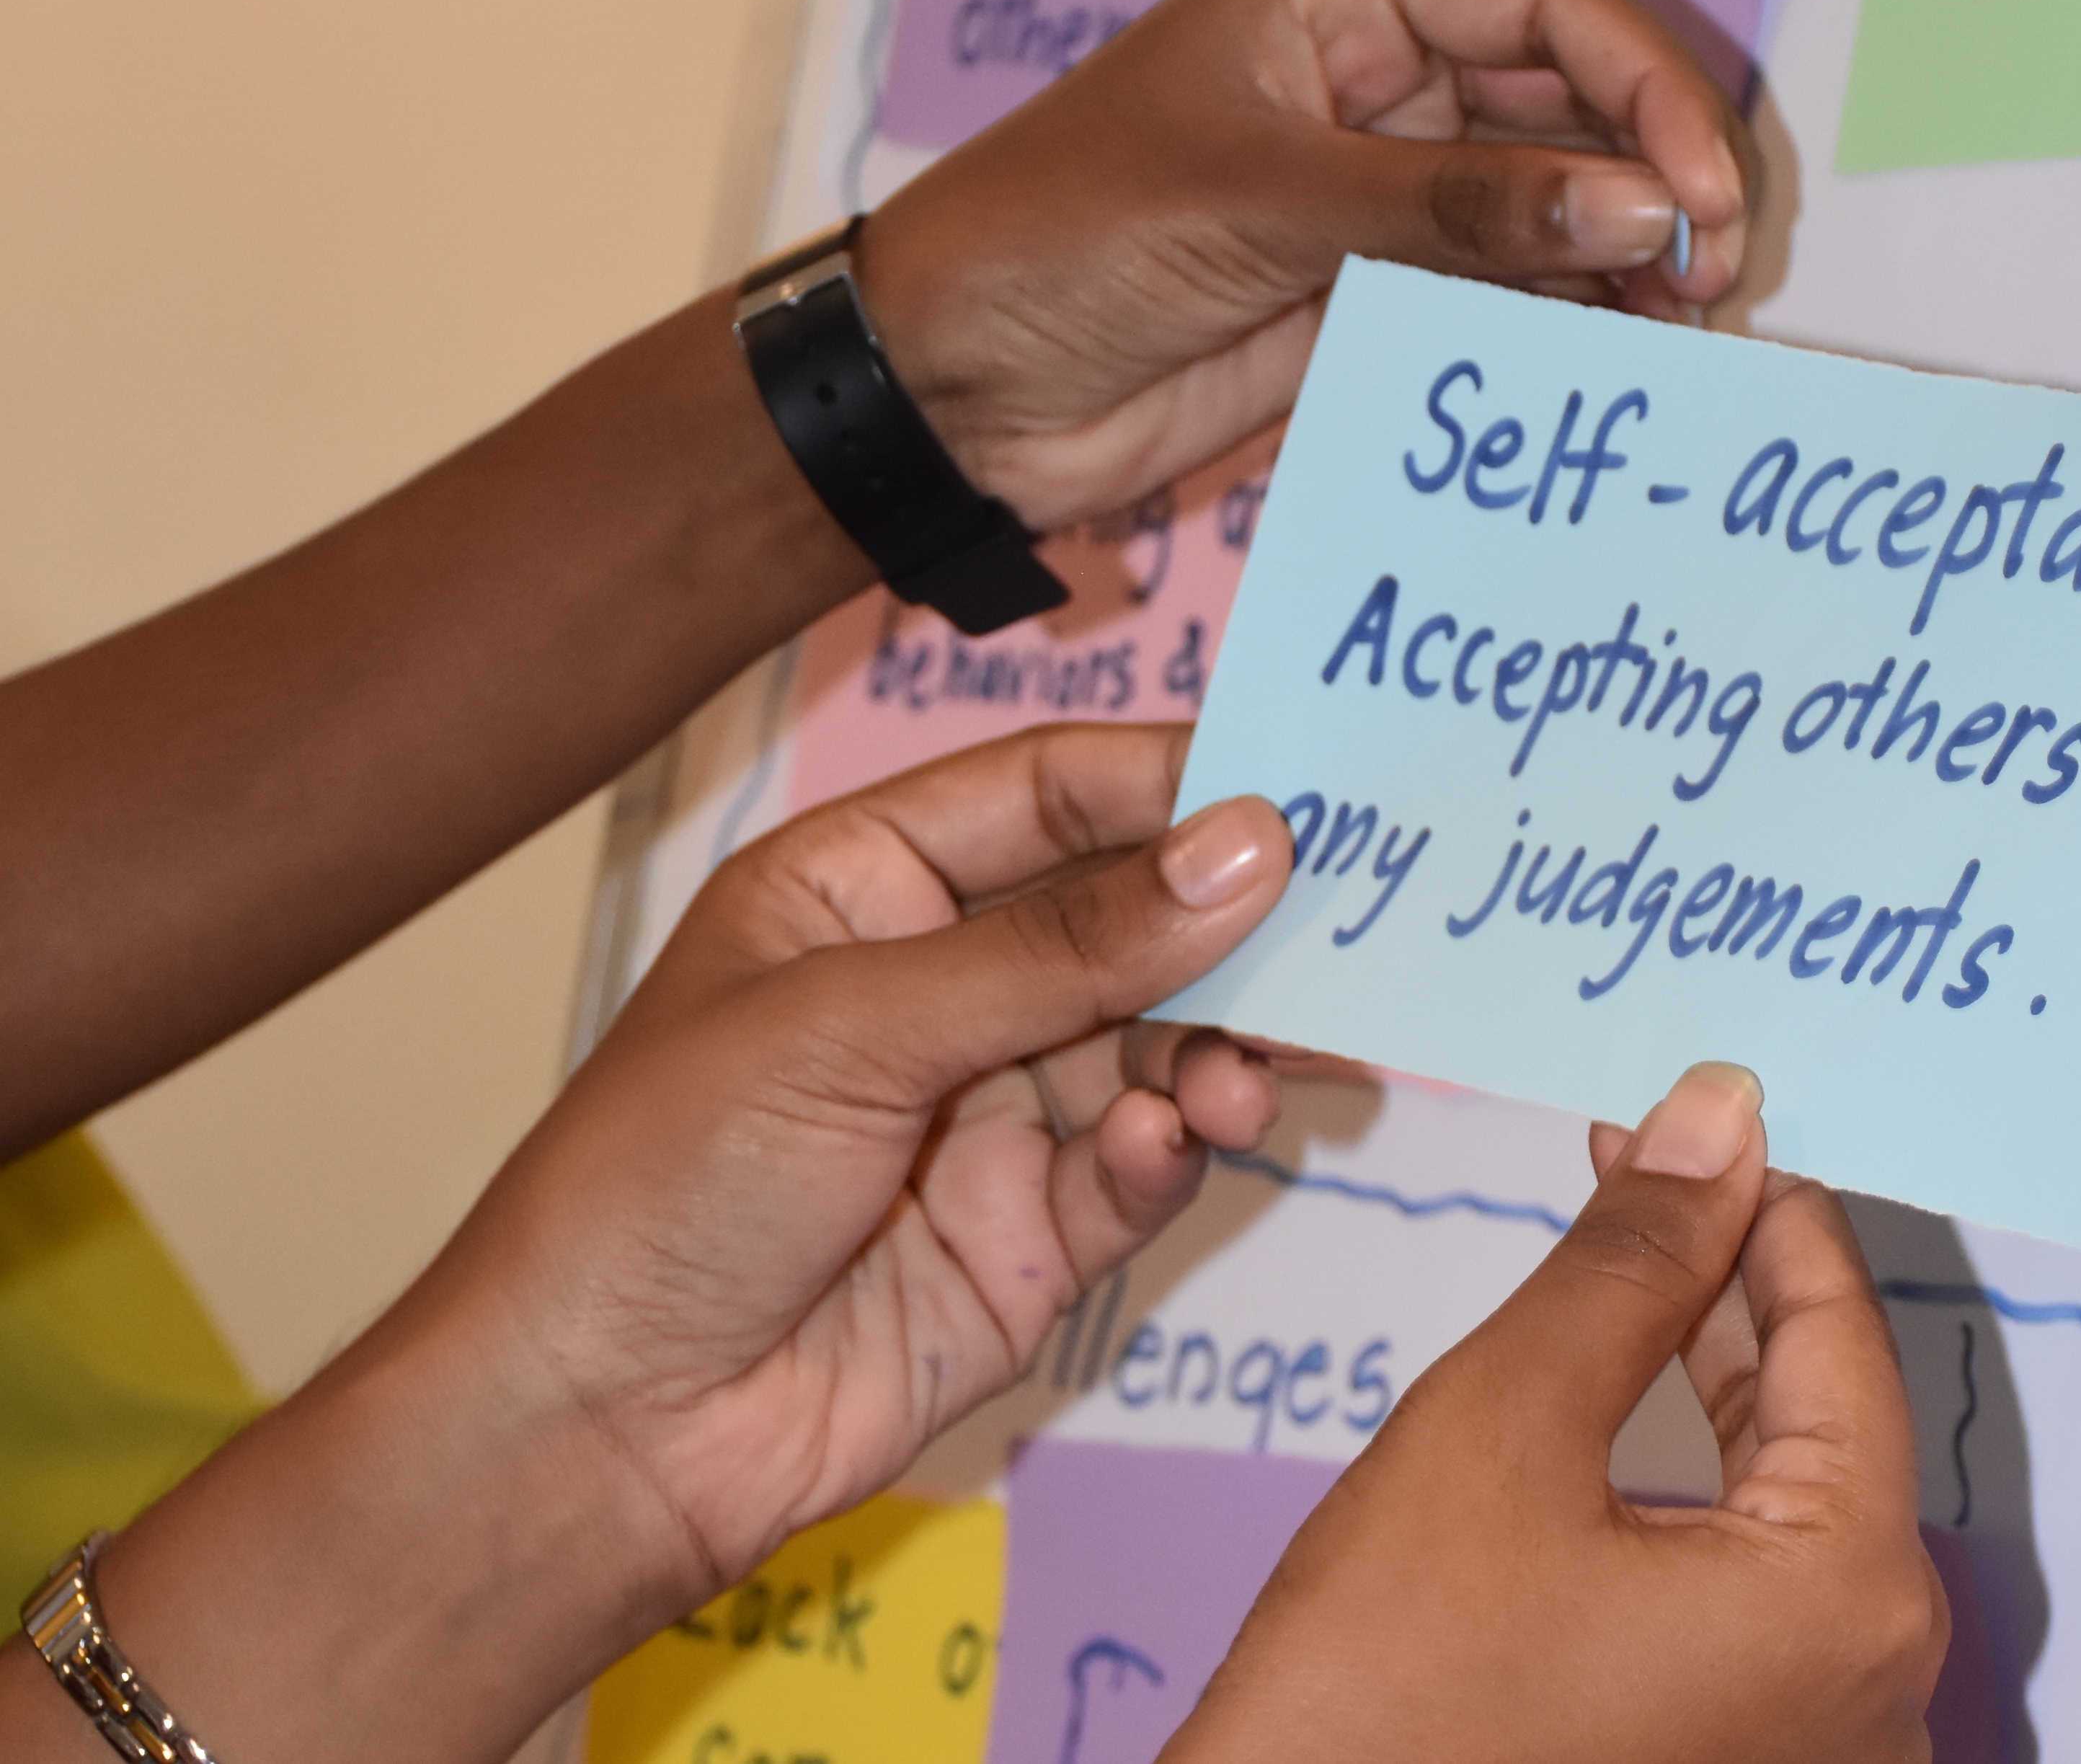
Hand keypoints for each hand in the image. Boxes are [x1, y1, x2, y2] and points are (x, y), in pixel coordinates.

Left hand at [422, 721, 1293, 1582]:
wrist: (596, 1434)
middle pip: (1127, 921)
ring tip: (1243, 1073)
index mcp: (867, 889)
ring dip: (1214, 1049)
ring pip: (1156, 1046)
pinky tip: (1158, 1145)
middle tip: (1348, 923)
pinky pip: (1139, 1167)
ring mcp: (991, 1117)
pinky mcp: (1030, 1240)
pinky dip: (1165, 1150)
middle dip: (1228, 925)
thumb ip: (1064, 948)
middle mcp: (940, 989)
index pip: (1050, 795)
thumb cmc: (660, 1184)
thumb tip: (1247, 848)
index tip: (1297, 784)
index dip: (1170, 781)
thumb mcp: (854, 1027)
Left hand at [858, 0, 1758, 530]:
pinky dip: (1567, 324)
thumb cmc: (1060, 240)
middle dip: (1656, 179)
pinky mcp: (1371, 289)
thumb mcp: (1258, 203)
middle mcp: (1379, 76)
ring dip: (1625, 262)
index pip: (1548, 5)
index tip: (1698, 200)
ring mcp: (1382, 188)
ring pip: (1555, 203)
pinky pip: (1505, 291)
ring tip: (1683, 337)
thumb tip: (1635, 214)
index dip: (1647, 90)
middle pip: (1574, 98)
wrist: (950, 389)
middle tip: (1714, 281)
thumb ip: (1452, 209)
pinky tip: (1614, 363)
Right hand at [1167, 1063, 1946, 1763]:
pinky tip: (1626, 1414)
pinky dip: (1697, 1488)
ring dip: (1711, 1379)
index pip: (1843, 1333)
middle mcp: (1884, 1691)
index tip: (1689, 1109)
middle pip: (1828, 1419)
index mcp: (1853, 1597)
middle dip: (1730, 1283)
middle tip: (1635, 1168)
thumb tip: (1720, 1114)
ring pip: (1791, 1502)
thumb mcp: (1505, 1426)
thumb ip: (1630, 1263)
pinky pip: (1757, 1592)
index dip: (1760, 1200)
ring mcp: (1825, 1749)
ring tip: (1625, 1270)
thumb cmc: (1387, 1686)